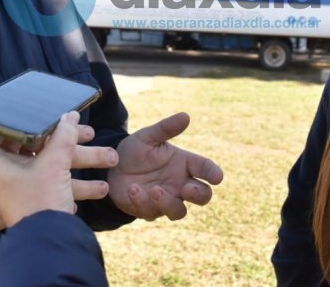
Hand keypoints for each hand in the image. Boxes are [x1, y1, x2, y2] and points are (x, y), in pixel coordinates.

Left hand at [0, 93, 116, 230]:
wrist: (49, 242)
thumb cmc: (40, 205)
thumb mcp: (54, 166)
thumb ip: (63, 138)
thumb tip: (69, 117)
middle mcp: (0, 170)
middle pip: (18, 138)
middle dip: (49, 127)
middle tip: (68, 119)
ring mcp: (17, 182)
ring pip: (43, 156)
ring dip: (71, 150)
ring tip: (95, 143)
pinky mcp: (34, 193)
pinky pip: (52, 175)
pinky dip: (71, 173)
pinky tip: (93, 180)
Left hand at [108, 112, 223, 220]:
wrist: (111, 167)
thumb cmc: (135, 150)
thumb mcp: (148, 136)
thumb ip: (166, 128)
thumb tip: (186, 116)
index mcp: (184, 163)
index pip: (205, 169)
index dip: (213, 173)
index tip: (217, 177)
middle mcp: (179, 183)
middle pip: (203, 196)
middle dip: (199, 194)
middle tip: (187, 188)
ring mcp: (166, 199)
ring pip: (178, 211)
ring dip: (168, 203)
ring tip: (154, 189)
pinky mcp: (149, 210)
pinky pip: (151, 212)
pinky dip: (142, 202)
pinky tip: (133, 189)